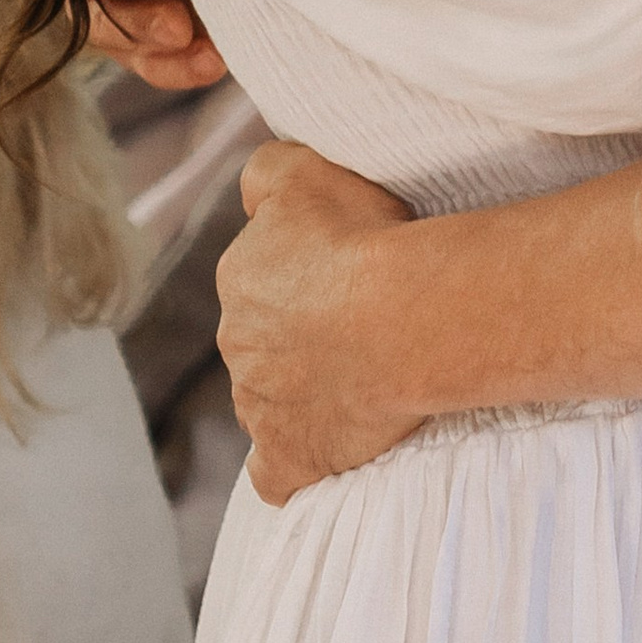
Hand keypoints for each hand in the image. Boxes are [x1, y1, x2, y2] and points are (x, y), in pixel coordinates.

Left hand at [218, 140, 423, 501]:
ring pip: (271, 400)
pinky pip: (277, 472)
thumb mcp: (307, 170)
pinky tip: (319, 452)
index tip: (352, 272)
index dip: (308, 276)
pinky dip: (292, 464)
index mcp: (240, 279)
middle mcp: (238, 345)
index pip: (261, 278)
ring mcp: (260, 408)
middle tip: (367, 324)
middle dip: (304, 336)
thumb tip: (253, 192)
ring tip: (364, 378)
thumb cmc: (364, 239)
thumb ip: (266, 172)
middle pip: (266, 341)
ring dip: (304, 392)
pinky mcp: (289, 458)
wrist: (403, 318)